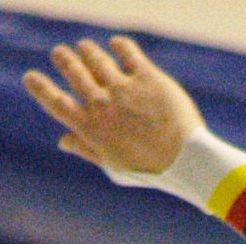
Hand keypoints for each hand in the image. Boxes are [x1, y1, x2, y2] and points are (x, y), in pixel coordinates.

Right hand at [23, 36, 204, 172]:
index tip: (32, 77)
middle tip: (62, 54)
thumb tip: (63, 141)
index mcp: (88, 127)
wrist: (186, 160)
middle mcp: (101, 103)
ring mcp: (123, 88)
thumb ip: (87, 149)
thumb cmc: (150, 169)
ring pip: (96, 58)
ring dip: (87, 50)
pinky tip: (117, 45)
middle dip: (64, 59)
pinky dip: (120, 46)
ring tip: (85, 47)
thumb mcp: (113, 166)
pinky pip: (128, 52)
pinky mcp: (148, 78)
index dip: (39, 87)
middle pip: (73, 72)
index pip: (53, 101)